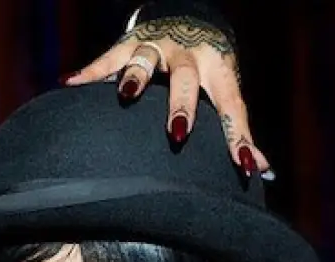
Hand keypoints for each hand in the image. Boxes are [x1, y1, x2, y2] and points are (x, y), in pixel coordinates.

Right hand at [61, 15, 270, 178]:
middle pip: (185, 79)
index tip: (244, 165)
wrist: (187, 15)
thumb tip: (263, 173)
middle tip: (178, 133)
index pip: (231, 106)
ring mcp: (156, 47)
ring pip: (144, 60)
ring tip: (125, 97)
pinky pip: (107, 58)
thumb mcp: (225, 91)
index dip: (239, 137)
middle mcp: (188, 56)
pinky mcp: (129, 42)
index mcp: (218, 70)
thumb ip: (238, 131)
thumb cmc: (208, 68)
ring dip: (135, 78)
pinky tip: (70, 84)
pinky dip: (89, 72)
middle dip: (181, 105)